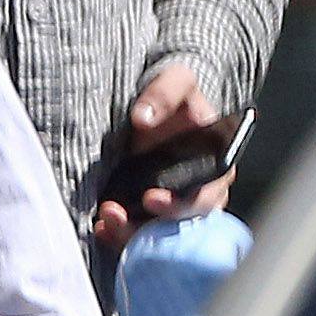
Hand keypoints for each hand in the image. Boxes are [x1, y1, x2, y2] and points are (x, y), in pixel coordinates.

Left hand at [94, 65, 231, 252]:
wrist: (157, 100)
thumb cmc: (176, 92)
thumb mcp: (176, 80)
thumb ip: (164, 92)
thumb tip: (144, 116)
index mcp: (215, 164)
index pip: (207, 196)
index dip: (181, 205)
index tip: (150, 199)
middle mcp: (198, 190)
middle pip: (179, 225)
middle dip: (146, 227)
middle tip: (115, 214)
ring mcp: (173, 201)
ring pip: (156, 234)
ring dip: (129, 233)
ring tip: (104, 222)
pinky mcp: (149, 208)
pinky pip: (138, 230)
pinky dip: (118, 235)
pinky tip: (100, 227)